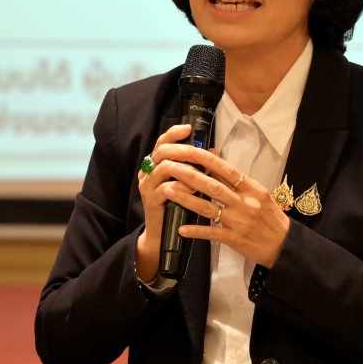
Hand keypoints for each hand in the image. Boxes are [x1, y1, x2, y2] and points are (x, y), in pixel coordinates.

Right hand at [134, 123, 192, 281]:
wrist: (163, 235)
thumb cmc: (178, 206)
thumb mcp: (187, 183)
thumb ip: (196, 167)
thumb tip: (214, 150)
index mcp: (156, 165)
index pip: (162, 142)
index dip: (174, 133)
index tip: (189, 128)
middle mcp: (148, 172)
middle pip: (162, 151)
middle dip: (183, 148)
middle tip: (198, 150)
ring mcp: (148, 186)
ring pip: (165, 167)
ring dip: (185, 167)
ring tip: (200, 170)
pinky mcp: (151, 201)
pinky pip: (168, 188)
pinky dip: (183, 186)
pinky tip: (195, 189)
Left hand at [159, 145, 290, 269]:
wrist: (284, 244)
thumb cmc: (271, 218)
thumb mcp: (259, 194)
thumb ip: (239, 182)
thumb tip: (218, 163)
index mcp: (252, 189)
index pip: (228, 171)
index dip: (209, 160)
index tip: (191, 151)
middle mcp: (245, 203)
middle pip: (214, 187)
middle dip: (190, 176)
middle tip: (171, 167)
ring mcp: (239, 222)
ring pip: (208, 208)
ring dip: (186, 199)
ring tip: (168, 191)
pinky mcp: (235, 239)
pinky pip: (212, 233)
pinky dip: (196, 231)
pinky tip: (181, 228)